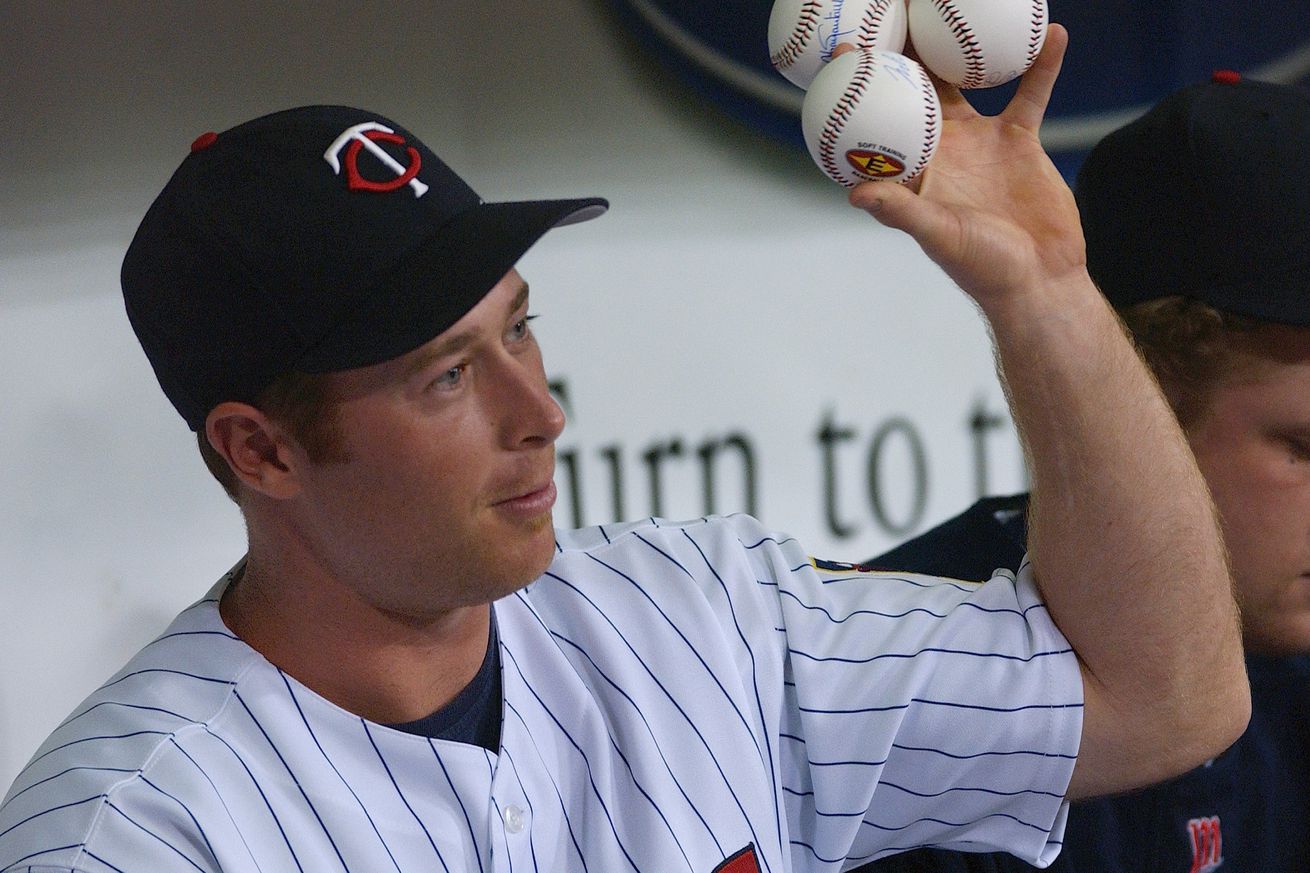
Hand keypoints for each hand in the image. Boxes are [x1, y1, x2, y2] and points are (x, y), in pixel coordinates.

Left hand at [847, 25, 1083, 314]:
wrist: (1037, 278)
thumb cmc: (980, 266)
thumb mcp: (937, 235)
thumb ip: (899, 210)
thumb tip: (854, 192)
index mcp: (913, 168)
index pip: (877, 119)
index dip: (860, 87)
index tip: (846, 49)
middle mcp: (940, 148)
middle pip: (914, 90)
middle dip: (902, 52)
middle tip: (895, 8)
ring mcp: (979, 141)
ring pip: (965, 80)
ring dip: (961, 45)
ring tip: (958, 6)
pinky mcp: (1019, 140)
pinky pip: (1030, 93)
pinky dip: (1041, 66)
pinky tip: (1052, 32)